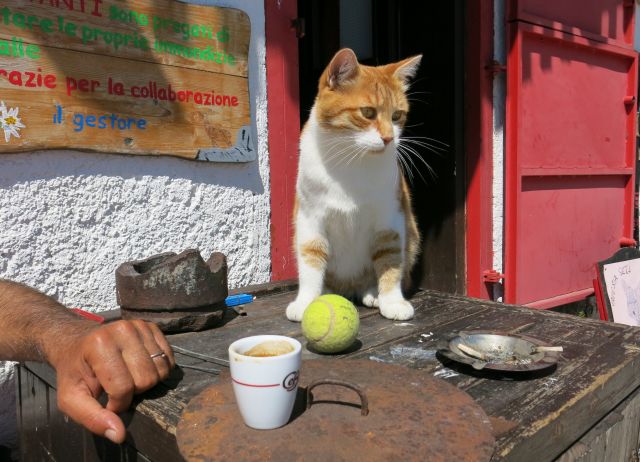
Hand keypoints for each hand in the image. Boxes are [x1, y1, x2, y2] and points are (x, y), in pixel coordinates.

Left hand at [48, 320, 174, 443]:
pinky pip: (169, 358)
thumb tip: (119, 435)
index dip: (118, 403)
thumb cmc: (74, 372)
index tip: (106, 400)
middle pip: (146, 378)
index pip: (123, 387)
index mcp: (99, 345)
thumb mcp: (71, 399)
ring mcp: (139, 325)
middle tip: (117, 387)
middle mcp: (122, 329)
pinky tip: (140, 368)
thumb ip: (92, 418)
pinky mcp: (151, 327)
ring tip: (129, 376)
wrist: (76, 342)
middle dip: (134, 391)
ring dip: (147, 381)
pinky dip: (158, 369)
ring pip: (161, 369)